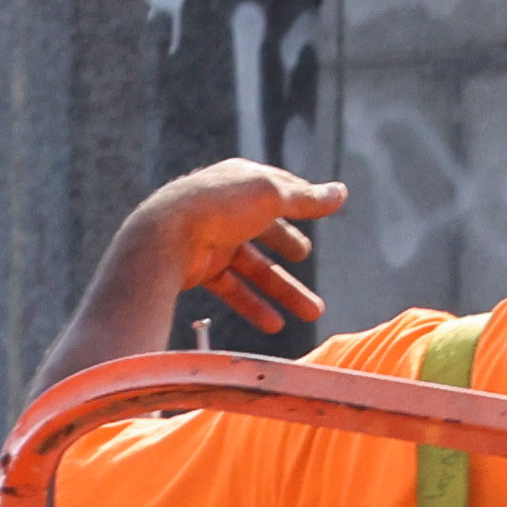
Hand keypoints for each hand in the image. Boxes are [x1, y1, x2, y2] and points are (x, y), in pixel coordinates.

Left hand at [109, 161, 345, 345]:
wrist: (165, 238)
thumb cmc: (219, 207)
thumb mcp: (271, 196)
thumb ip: (307, 199)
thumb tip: (341, 193)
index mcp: (239, 181)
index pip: (275, 188)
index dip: (299, 199)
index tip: (321, 208)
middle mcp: (224, 208)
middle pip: (265, 230)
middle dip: (288, 246)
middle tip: (303, 256)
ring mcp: (212, 239)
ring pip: (255, 266)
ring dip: (284, 290)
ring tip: (314, 312)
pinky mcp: (200, 268)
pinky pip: (233, 289)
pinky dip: (254, 306)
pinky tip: (275, 325)